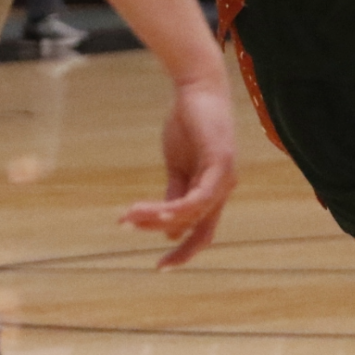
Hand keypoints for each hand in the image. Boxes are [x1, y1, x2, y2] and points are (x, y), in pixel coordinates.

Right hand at [119, 76, 236, 268]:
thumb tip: (166, 225)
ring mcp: (225, 177)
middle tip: (146, 252)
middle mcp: (223, 188)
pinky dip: (177, 209)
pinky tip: (155, 213)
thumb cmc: (189, 122)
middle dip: (173, 245)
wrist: (197, 87)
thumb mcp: (177, 165)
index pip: (201, 231)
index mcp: (213, 191)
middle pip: (199, 229)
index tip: (160, 266)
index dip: (183, 251)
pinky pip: (199, 197)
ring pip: (194, 214)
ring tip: (129, 219)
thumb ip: (174, 193)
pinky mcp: (221, 163)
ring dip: (158, 219)